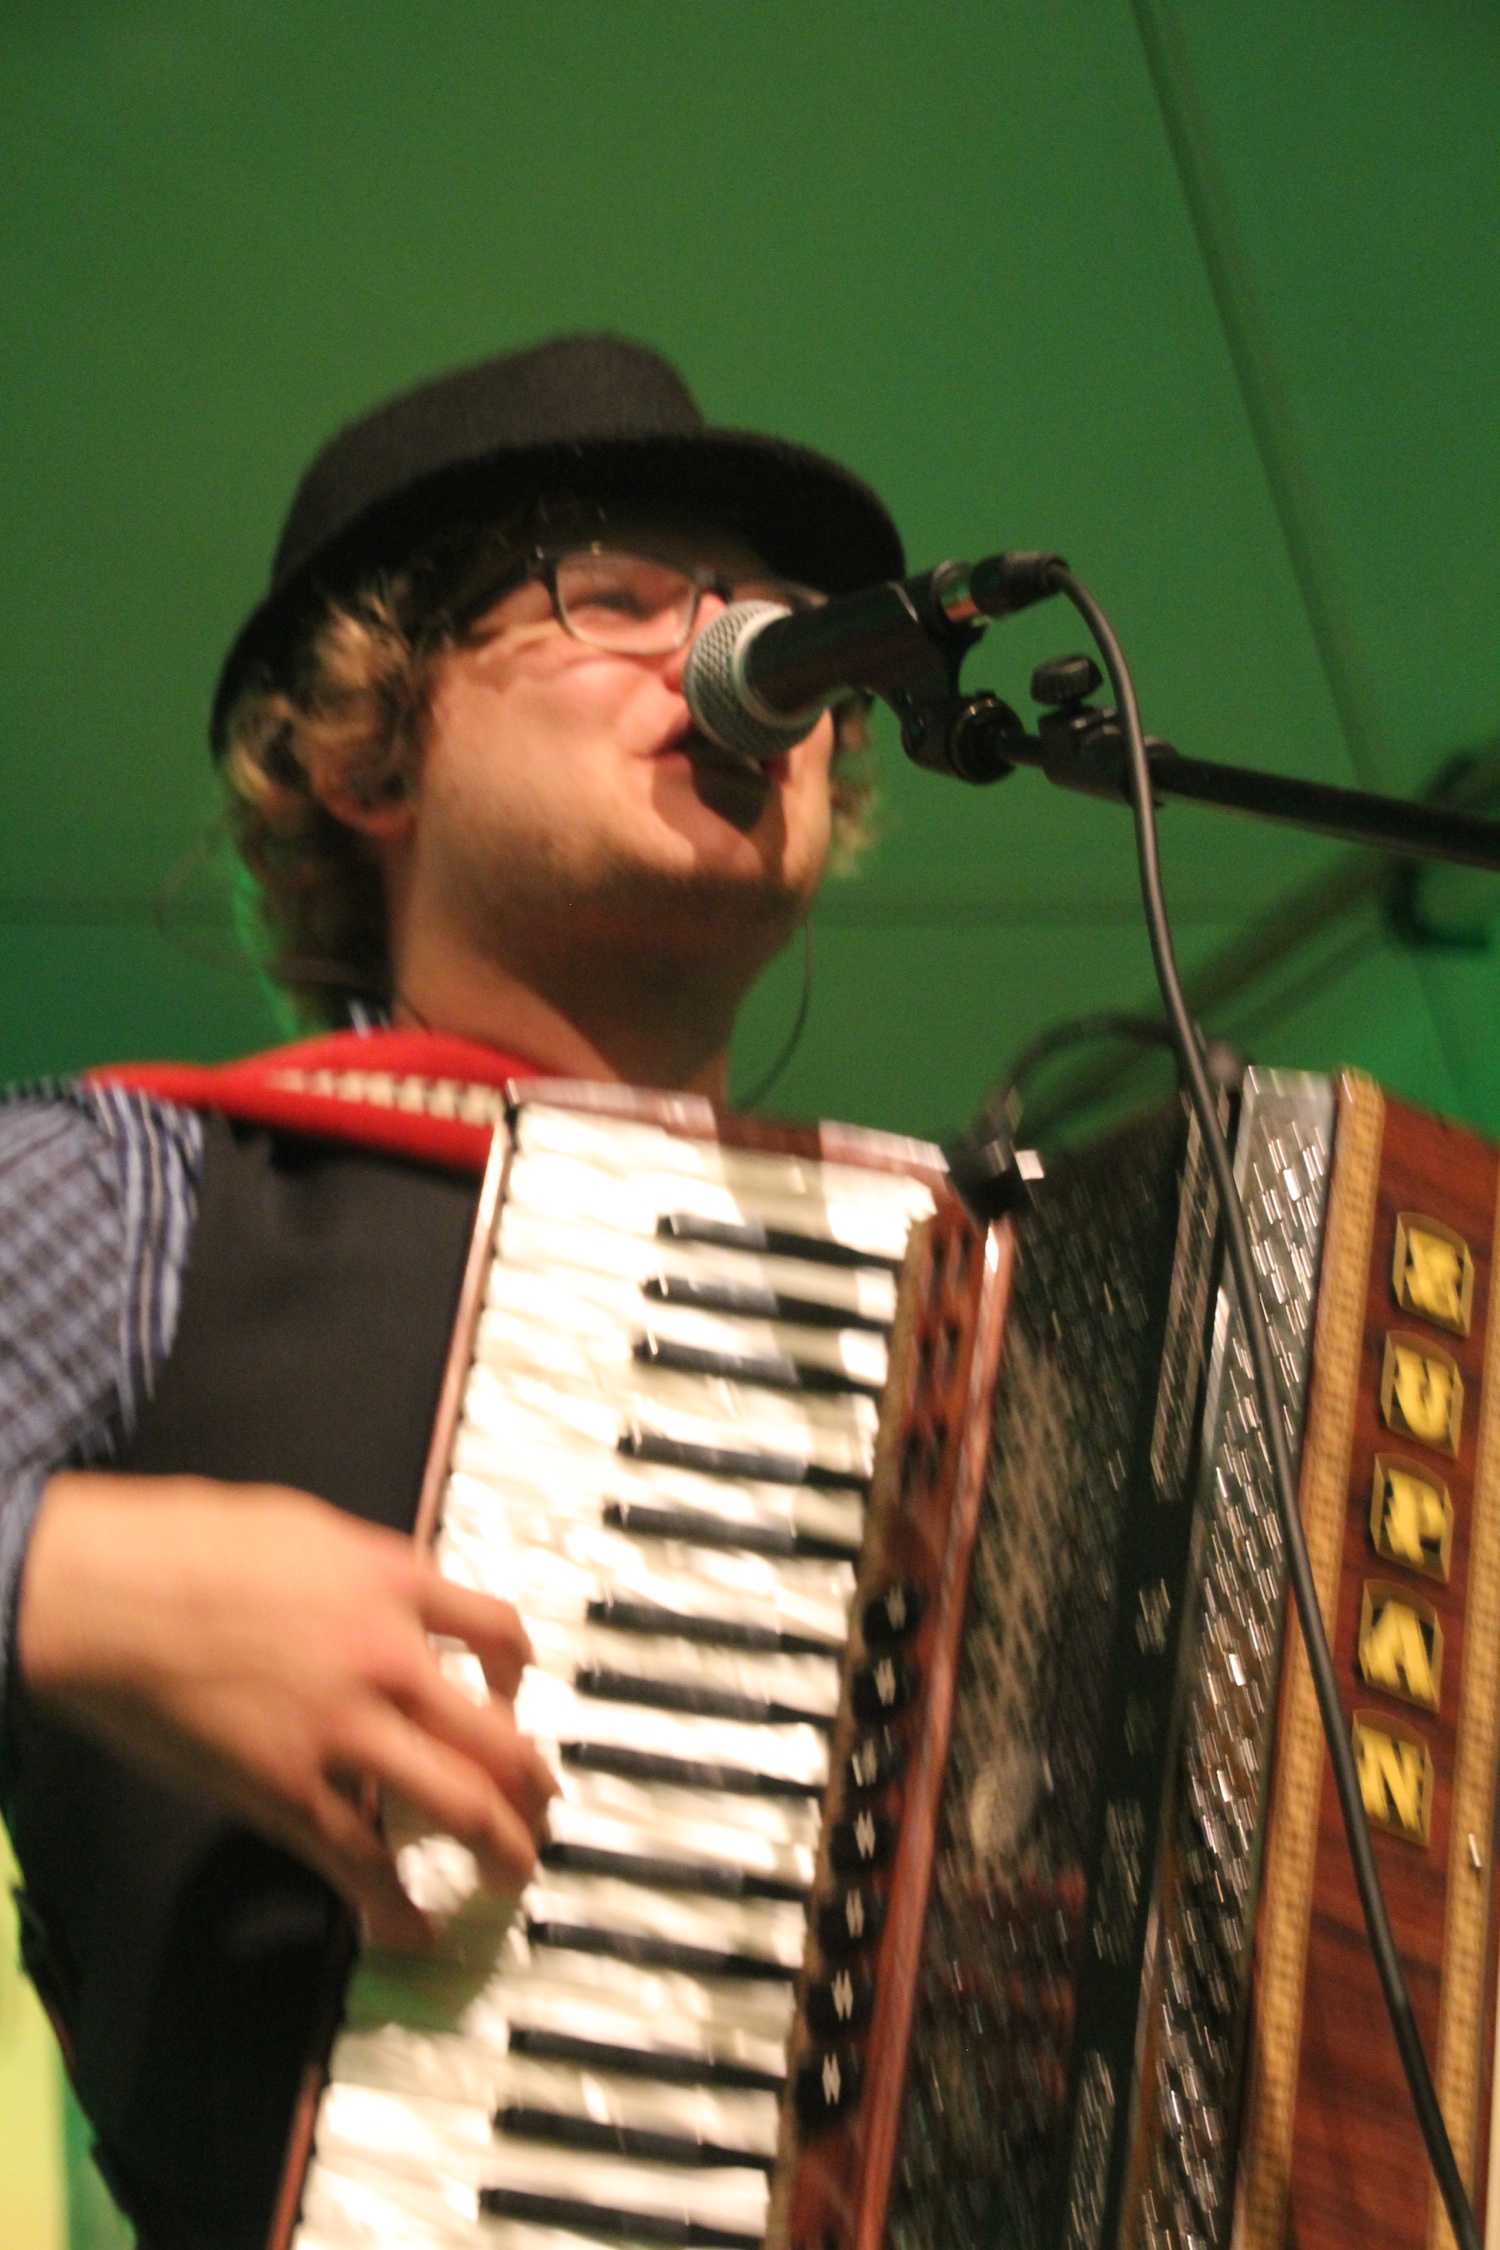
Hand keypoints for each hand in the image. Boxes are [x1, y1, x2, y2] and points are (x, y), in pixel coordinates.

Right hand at [17, 1472, 555, 1947]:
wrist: (109, 1592)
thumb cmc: (186, 1545)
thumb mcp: (306, 1530)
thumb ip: (361, 1571)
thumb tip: (383, 1592)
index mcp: (395, 1583)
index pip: (498, 1630)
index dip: (519, 1670)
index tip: (514, 1694)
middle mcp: (390, 1658)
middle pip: (500, 1735)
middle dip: (533, 1784)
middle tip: (543, 1807)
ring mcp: (345, 1731)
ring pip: (460, 1804)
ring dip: (501, 1847)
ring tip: (515, 1872)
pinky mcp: (289, 1791)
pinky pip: (362, 1862)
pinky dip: (395, 1905)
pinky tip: (413, 1928)